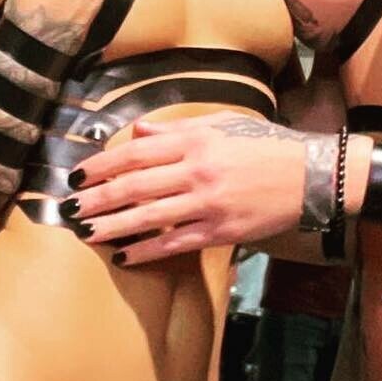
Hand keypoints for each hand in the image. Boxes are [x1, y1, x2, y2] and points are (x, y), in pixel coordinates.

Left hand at [65, 114, 323, 263]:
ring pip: (150, 216)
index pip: (137, 152)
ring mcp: (209, 203)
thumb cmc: (266, 147)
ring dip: (113, 226)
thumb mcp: (223, 125)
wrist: (311, 175)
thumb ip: (177, 130)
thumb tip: (138, 133)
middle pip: (136, 185)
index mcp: (196, 141)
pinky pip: (176, 242)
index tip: (79, 175)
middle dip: (98, 198)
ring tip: (86, 232)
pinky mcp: (221, 230)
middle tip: (70, 208)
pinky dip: (147, 250)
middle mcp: (198, 170)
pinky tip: (125, 255)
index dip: (104, 164)